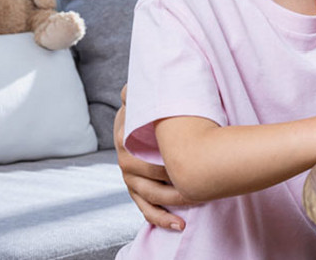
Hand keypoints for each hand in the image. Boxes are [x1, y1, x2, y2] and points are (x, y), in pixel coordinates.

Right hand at [115, 86, 193, 229]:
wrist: (151, 121)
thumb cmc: (157, 108)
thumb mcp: (148, 99)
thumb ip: (138, 94)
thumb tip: (128, 91)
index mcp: (124, 133)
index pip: (129, 142)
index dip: (153, 147)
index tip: (172, 153)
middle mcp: (124, 157)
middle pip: (141, 171)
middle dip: (165, 175)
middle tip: (187, 175)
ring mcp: (130, 177)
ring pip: (146, 194)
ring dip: (168, 202)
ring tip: (191, 205)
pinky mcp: (138, 191)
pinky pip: (147, 209)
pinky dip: (162, 218)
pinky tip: (180, 224)